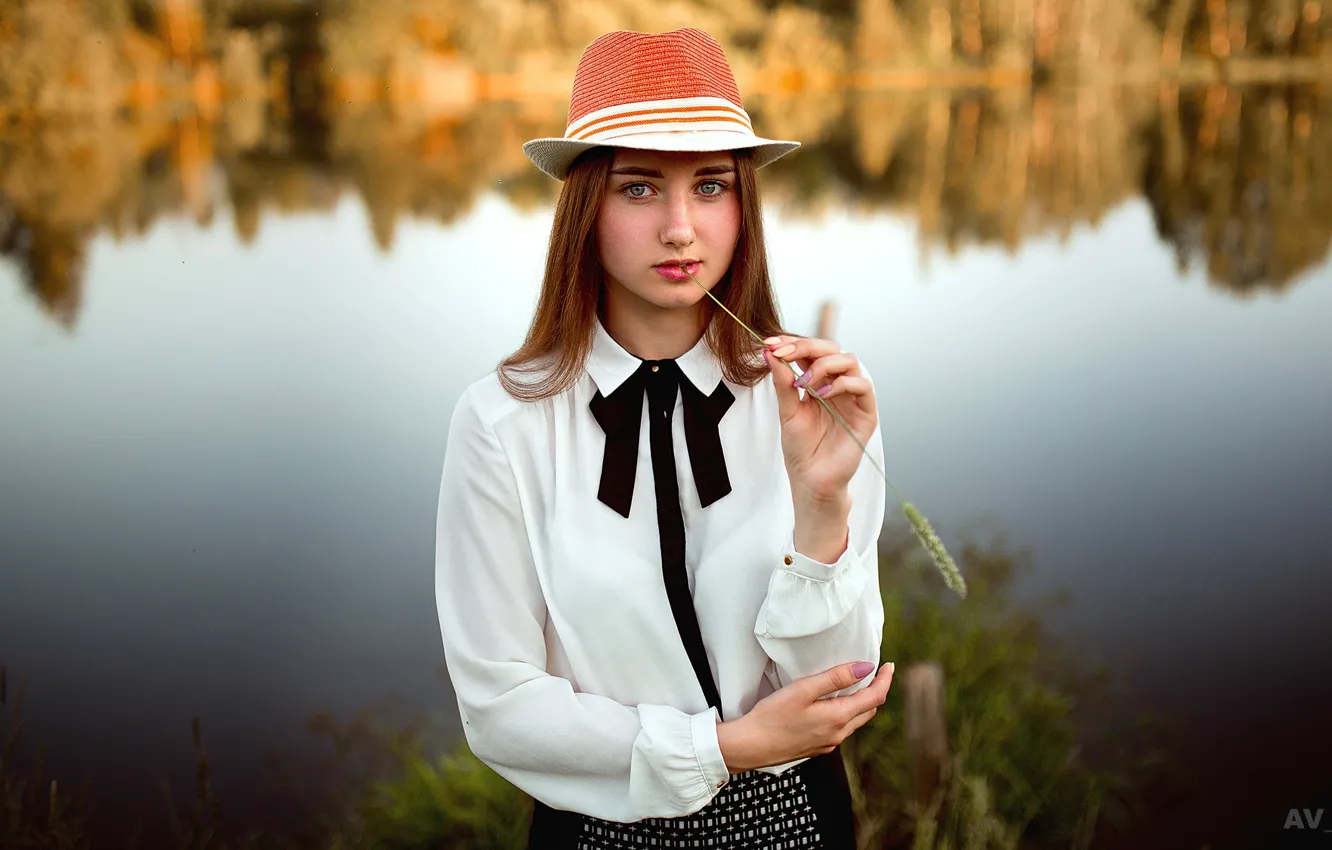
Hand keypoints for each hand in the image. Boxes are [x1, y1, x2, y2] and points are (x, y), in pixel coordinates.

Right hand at [716, 661, 894, 772]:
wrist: (750, 746)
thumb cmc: (771, 716)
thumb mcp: (803, 689)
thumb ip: (836, 678)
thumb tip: (865, 668)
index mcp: (838, 718)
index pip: (874, 698)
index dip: (885, 680)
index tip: (888, 665)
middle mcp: (838, 734)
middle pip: (868, 711)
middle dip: (876, 691)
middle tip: (875, 672)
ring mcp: (828, 743)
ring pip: (855, 721)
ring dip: (861, 703)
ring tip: (856, 684)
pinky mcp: (817, 747)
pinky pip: (841, 729)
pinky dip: (846, 713)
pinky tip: (833, 704)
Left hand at [762, 336, 877, 503]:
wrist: (811, 480)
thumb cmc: (800, 448)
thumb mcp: (787, 411)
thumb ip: (782, 383)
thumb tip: (769, 352)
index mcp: (818, 382)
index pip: (810, 352)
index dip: (792, 343)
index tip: (770, 343)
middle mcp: (838, 385)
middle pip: (831, 349)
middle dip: (806, 346)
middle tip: (783, 353)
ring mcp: (853, 397)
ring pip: (850, 361)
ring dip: (824, 364)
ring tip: (804, 384)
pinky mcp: (866, 413)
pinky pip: (863, 386)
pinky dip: (843, 383)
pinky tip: (822, 395)